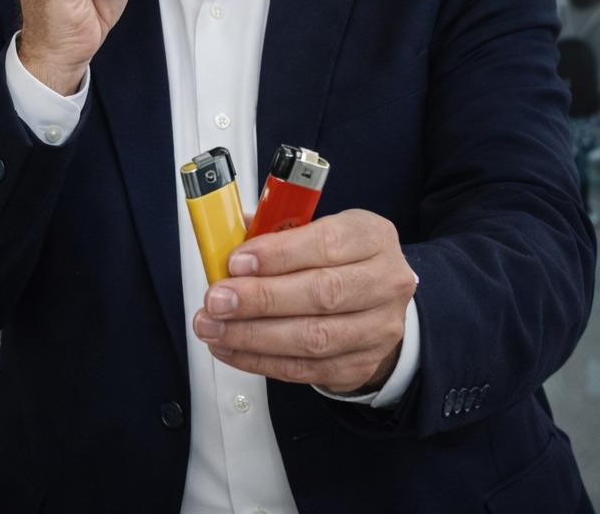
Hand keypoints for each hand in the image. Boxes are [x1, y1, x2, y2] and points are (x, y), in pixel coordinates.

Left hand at [190, 210, 415, 393]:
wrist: (373, 302)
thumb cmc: (335, 259)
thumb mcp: (312, 230)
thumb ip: (272, 233)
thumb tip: (224, 241)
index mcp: (371, 237)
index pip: (327, 243)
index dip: (278, 254)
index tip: (236, 263)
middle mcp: (384, 282)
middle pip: (321, 294)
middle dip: (260, 299)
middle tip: (217, 300)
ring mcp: (378, 328)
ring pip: (313, 338)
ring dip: (254, 335)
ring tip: (214, 327)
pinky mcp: (361, 364)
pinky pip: (305, 369)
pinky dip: (261, 360)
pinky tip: (231, 348)